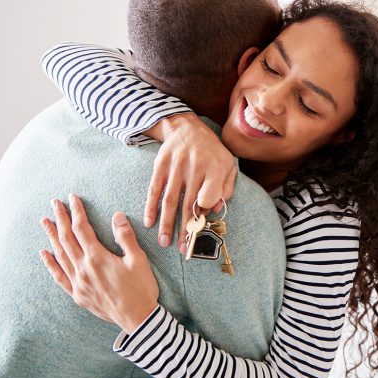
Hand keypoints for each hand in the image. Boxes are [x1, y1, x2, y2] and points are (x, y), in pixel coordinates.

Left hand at [39, 194, 159, 333]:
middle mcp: (83, 268)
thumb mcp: (138, 260)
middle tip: (54, 203)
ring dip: (52, 236)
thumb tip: (117, 216)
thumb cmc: (141, 288)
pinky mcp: (77, 294)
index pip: (82, 229)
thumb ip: (125, 237)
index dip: (77, 212)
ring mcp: (78, 282)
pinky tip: (44, 254)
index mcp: (98, 257)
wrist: (137, 318)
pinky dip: (50, 264)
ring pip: (60, 255)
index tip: (72, 198)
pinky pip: (59, 276)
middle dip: (60, 219)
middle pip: (67, 238)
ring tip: (45, 222)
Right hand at [144, 113, 236, 249]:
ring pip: (170, 200)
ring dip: (167, 223)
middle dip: (185, 229)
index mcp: (215, 168)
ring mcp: (176, 167)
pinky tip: (149, 222)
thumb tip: (214, 209)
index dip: (206, 208)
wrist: (187, 128)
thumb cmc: (212, 152)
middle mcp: (195, 168)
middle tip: (183, 249)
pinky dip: (151, 207)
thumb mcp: (227, 165)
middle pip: (189, 203)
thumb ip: (226, 188)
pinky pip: (154, 190)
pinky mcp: (160, 166)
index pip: (211, 193)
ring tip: (165, 242)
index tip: (202, 221)